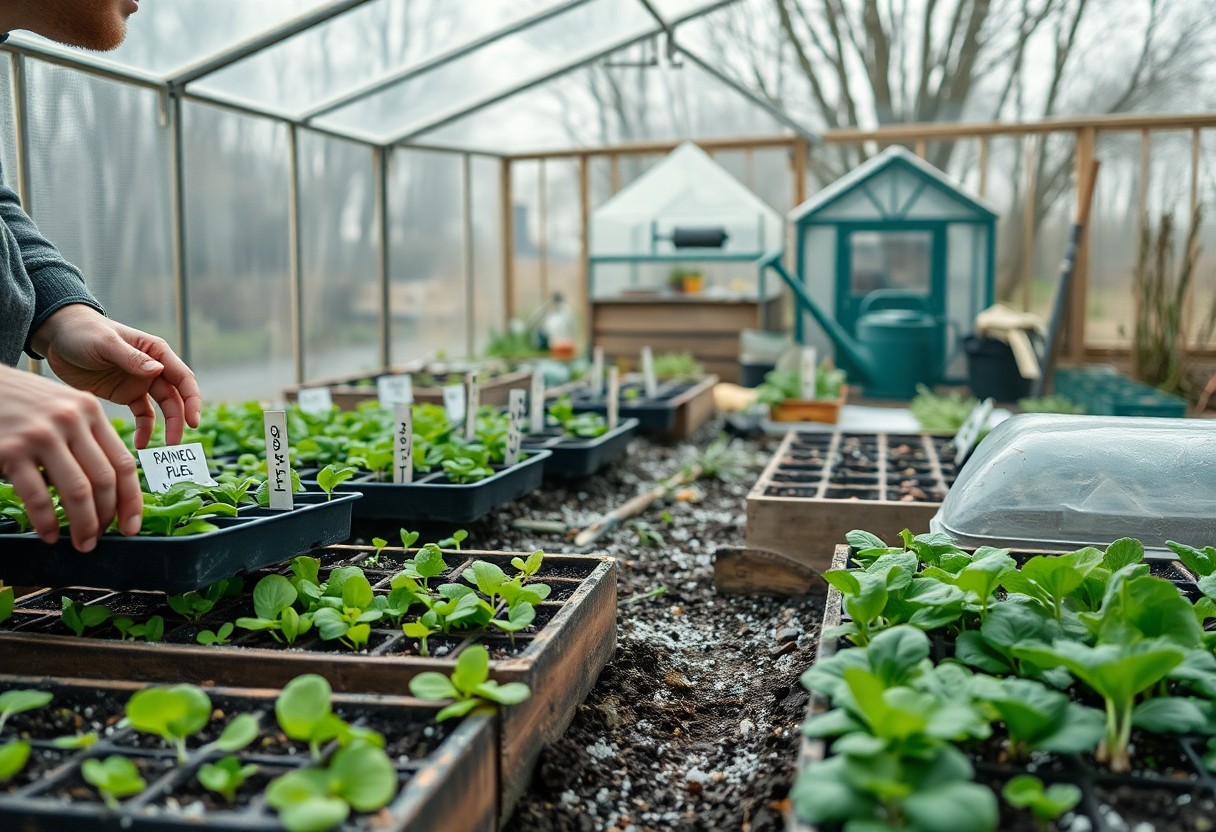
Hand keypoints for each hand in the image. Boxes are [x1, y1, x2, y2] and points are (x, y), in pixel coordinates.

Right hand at [0, 364, 142, 550]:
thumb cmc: (24, 403)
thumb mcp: (64, 409)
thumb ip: (88, 439)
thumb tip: (109, 490)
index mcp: (91, 411)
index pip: (123, 463)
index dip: (132, 500)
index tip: (131, 525)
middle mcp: (71, 421)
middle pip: (104, 481)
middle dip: (105, 517)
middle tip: (99, 537)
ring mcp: (42, 435)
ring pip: (77, 491)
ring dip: (83, 524)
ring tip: (81, 542)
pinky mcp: (12, 450)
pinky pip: (38, 496)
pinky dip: (47, 521)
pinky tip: (49, 534)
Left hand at [31, 305, 201, 448]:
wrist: (58, 336)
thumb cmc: (84, 331)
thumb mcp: (106, 343)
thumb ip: (132, 358)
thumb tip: (158, 371)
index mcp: (156, 352)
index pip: (183, 378)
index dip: (192, 400)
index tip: (192, 422)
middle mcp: (154, 368)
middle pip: (176, 398)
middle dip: (179, 420)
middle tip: (175, 443)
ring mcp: (141, 383)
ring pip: (162, 409)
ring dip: (166, 428)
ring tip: (163, 448)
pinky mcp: (126, 395)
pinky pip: (142, 415)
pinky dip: (144, 430)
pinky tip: (139, 444)